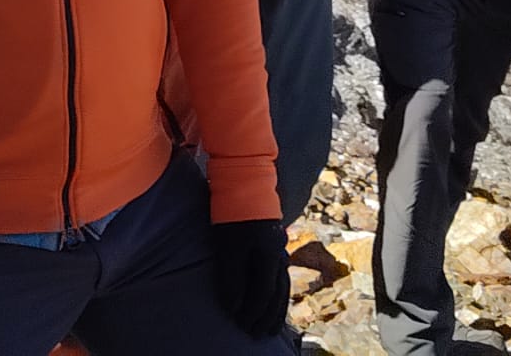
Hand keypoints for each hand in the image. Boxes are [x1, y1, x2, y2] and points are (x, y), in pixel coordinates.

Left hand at [209, 218, 288, 337]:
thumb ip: (232, 276)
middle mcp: (278, 253)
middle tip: (256, 334)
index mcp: (268, 254)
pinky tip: (276, 299)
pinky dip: (280, 292)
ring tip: (272, 327)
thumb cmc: (232, 211)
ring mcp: (278, 246)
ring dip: (276, 308)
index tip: (239, 323)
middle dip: (266, 316)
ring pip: (282, 285)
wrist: (244, 177)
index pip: (262, 292)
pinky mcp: (274, 241)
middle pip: (276, 293)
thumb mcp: (228, 244)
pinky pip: (281, 274)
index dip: (251, 310)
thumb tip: (234, 307)